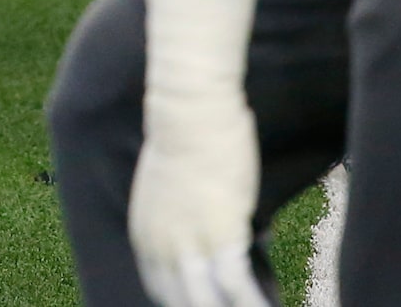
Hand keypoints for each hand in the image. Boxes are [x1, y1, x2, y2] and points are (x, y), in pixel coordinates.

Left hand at [131, 87, 270, 306]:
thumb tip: (230, 234)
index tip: (212, 304)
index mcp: (145, 235)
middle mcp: (160, 247)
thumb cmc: (186, 138)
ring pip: (207, 303)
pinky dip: (255, 303)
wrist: (189, 111)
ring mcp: (187, 244)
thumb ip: (188, 220)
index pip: (162, 290)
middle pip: (182, 303)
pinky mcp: (219, 236)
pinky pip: (237, 286)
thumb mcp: (173, 190)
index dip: (187, 304)